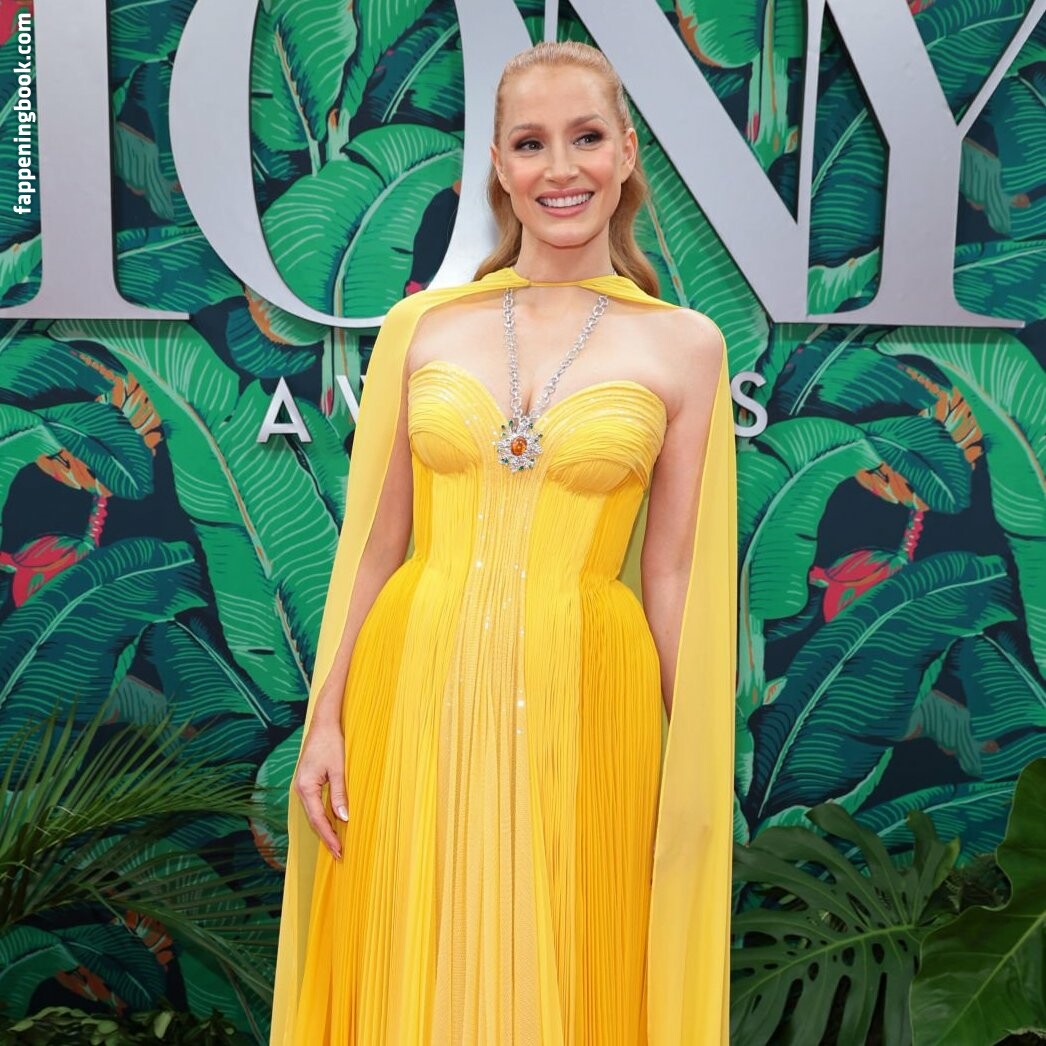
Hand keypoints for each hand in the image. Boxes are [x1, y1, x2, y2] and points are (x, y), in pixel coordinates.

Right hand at [293, 718, 348, 859]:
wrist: (323, 724)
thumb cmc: (331, 743)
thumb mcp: (338, 769)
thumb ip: (339, 794)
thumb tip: (343, 818)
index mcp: (306, 787)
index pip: (318, 819)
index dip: (329, 836)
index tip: (339, 851)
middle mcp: (300, 789)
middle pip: (313, 820)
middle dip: (326, 837)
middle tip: (340, 854)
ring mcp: (302, 786)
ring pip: (313, 814)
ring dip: (324, 828)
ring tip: (336, 844)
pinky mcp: (307, 782)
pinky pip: (314, 805)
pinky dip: (322, 817)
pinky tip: (332, 822)